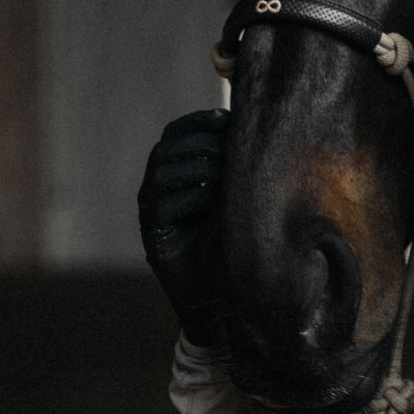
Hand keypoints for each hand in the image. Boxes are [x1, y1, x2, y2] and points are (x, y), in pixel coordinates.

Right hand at [138, 109, 229, 345]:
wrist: (220, 296)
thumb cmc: (233, 242)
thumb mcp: (236, 198)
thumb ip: (238, 169)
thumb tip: (263, 132)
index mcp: (174, 172)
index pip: (175, 134)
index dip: (198, 121)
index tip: (227, 117)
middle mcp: (155, 188)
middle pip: (166, 149)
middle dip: (199, 142)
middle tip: (230, 145)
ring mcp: (149, 212)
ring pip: (162, 173)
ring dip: (196, 166)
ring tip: (225, 169)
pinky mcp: (153, 236)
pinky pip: (163, 206)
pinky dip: (191, 196)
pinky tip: (214, 195)